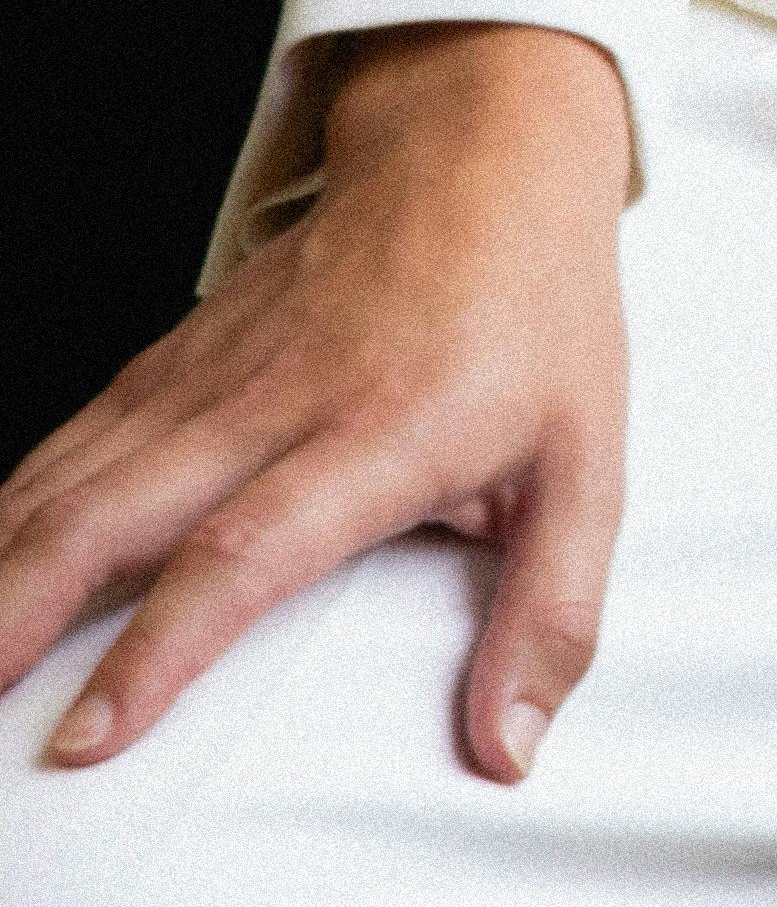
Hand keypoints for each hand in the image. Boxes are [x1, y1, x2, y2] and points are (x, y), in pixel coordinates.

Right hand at [0, 21, 631, 782]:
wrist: (476, 153)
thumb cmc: (537, 316)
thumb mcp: (588, 469)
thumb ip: (552, 618)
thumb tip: (508, 753)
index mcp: (379, 435)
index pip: (242, 552)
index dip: (156, 651)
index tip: (88, 737)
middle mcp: (271, 402)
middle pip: (109, 515)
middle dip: (16, 617)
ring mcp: (206, 375)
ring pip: (66, 477)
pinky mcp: (172, 360)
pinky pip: (69, 444)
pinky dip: (5, 512)